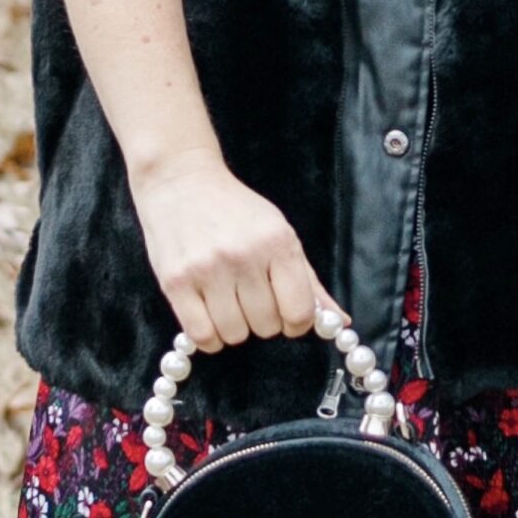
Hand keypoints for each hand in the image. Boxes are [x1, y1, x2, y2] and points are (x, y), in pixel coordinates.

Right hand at [134, 153, 323, 354]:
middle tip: (249, 296)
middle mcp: (244, 256)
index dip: (296, 322)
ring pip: (234, 334)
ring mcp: (207, 269)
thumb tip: (341, 322)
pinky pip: (201, 336)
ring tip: (226, 300)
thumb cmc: (235, 211)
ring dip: (234, 327)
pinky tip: (208, 315)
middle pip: (266, 326)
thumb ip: (310, 282)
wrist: (180, 182)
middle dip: (262, 319)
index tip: (285, 313)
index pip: (300, 312)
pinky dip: (209, 336)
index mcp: (278, 242)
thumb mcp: (280, 234)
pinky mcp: (175, 282)